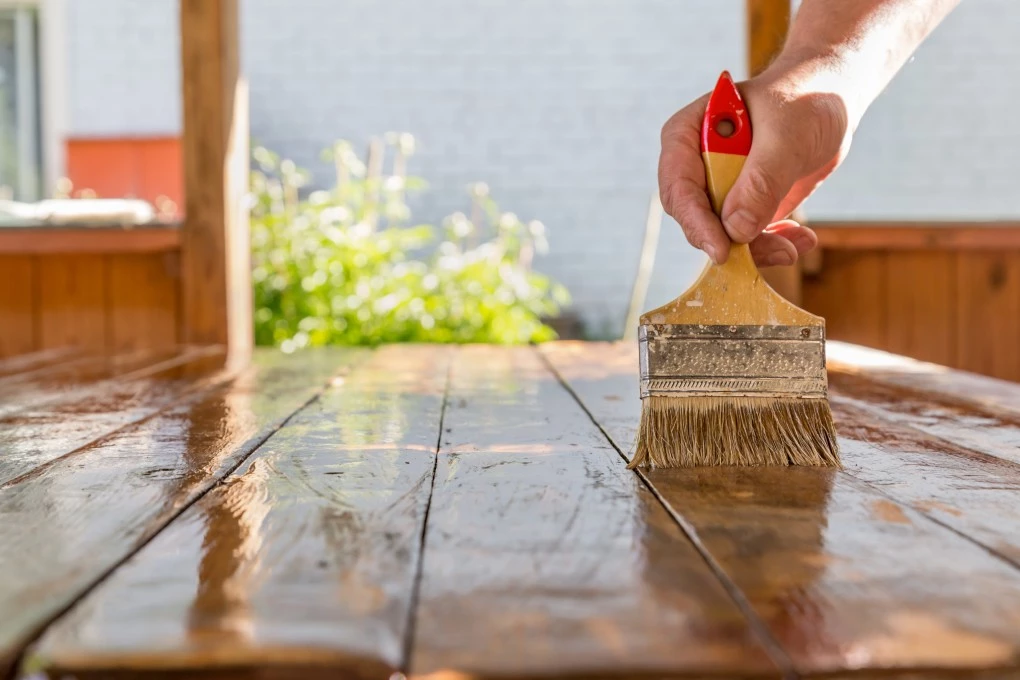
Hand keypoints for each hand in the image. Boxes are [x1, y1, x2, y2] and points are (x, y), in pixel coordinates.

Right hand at [658, 68, 852, 266]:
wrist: (831, 100)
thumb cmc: (804, 98)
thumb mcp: (786, 135)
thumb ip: (760, 180)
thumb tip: (735, 229)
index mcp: (687, 136)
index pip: (678, 186)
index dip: (696, 220)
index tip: (721, 249)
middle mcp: (697, 166)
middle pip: (696, 218)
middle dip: (732, 239)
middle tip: (772, 250)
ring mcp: (720, 188)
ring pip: (723, 234)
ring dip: (759, 247)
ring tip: (793, 246)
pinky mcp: (744, 206)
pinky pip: (749, 237)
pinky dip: (775, 243)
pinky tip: (800, 238)